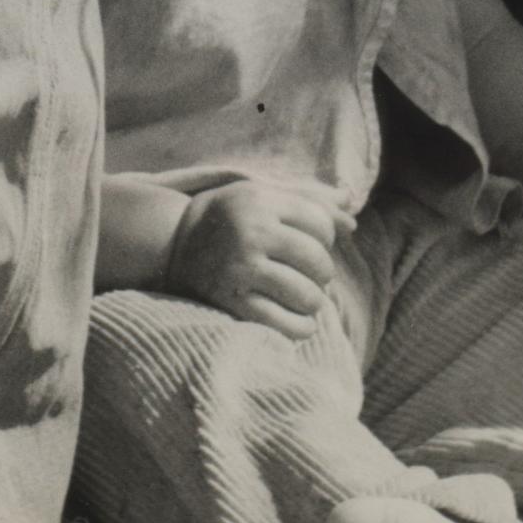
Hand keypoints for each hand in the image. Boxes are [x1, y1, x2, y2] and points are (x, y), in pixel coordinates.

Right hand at [168, 179, 353, 336]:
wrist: (170, 243)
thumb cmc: (227, 217)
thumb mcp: (261, 195)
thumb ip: (307, 201)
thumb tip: (353, 215)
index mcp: (260, 200)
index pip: (322, 225)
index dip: (325, 239)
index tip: (309, 244)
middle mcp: (251, 232)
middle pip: (318, 262)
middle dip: (321, 274)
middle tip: (308, 275)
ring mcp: (240, 270)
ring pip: (308, 297)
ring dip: (312, 302)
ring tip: (301, 298)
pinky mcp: (231, 303)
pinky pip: (288, 325)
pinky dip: (301, 327)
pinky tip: (296, 320)